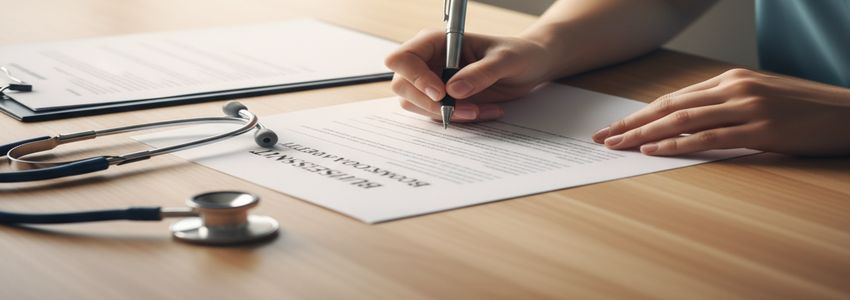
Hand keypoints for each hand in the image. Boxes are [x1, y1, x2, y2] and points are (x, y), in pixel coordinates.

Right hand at [384, 29, 550, 121]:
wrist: (530, 67)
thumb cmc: (519, 53)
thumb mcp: (505, 59)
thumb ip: (481, 73)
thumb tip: (454, 90)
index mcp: (436, 43)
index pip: (402, 58)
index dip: (414, 77)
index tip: (440, 92)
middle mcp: (430, 62)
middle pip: (403, 86)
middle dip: (430, 103)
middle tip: (464, 109)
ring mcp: (434, 83)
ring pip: (417, 105)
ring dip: (446, 114)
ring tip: (479, 110)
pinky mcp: (444, 101)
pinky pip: (437, 116)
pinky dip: (459, 119)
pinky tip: (484, 111)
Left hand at [592, 68, 849, 155]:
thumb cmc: (803, 110)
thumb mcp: (759, 99)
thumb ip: (723, 107)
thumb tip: (686, 125)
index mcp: (731, 80)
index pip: (674, 98)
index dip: (640, 113)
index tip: (616, 127)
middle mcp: (734, 89)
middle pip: (669, 107)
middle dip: (631, 123)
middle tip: (603, 137)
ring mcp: (747, 108)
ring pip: (682, 121)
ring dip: (644, 135)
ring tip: (618, 147)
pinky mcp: (761, 131)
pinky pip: (709, 138)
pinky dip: (677, 145)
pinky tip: (654, 152)